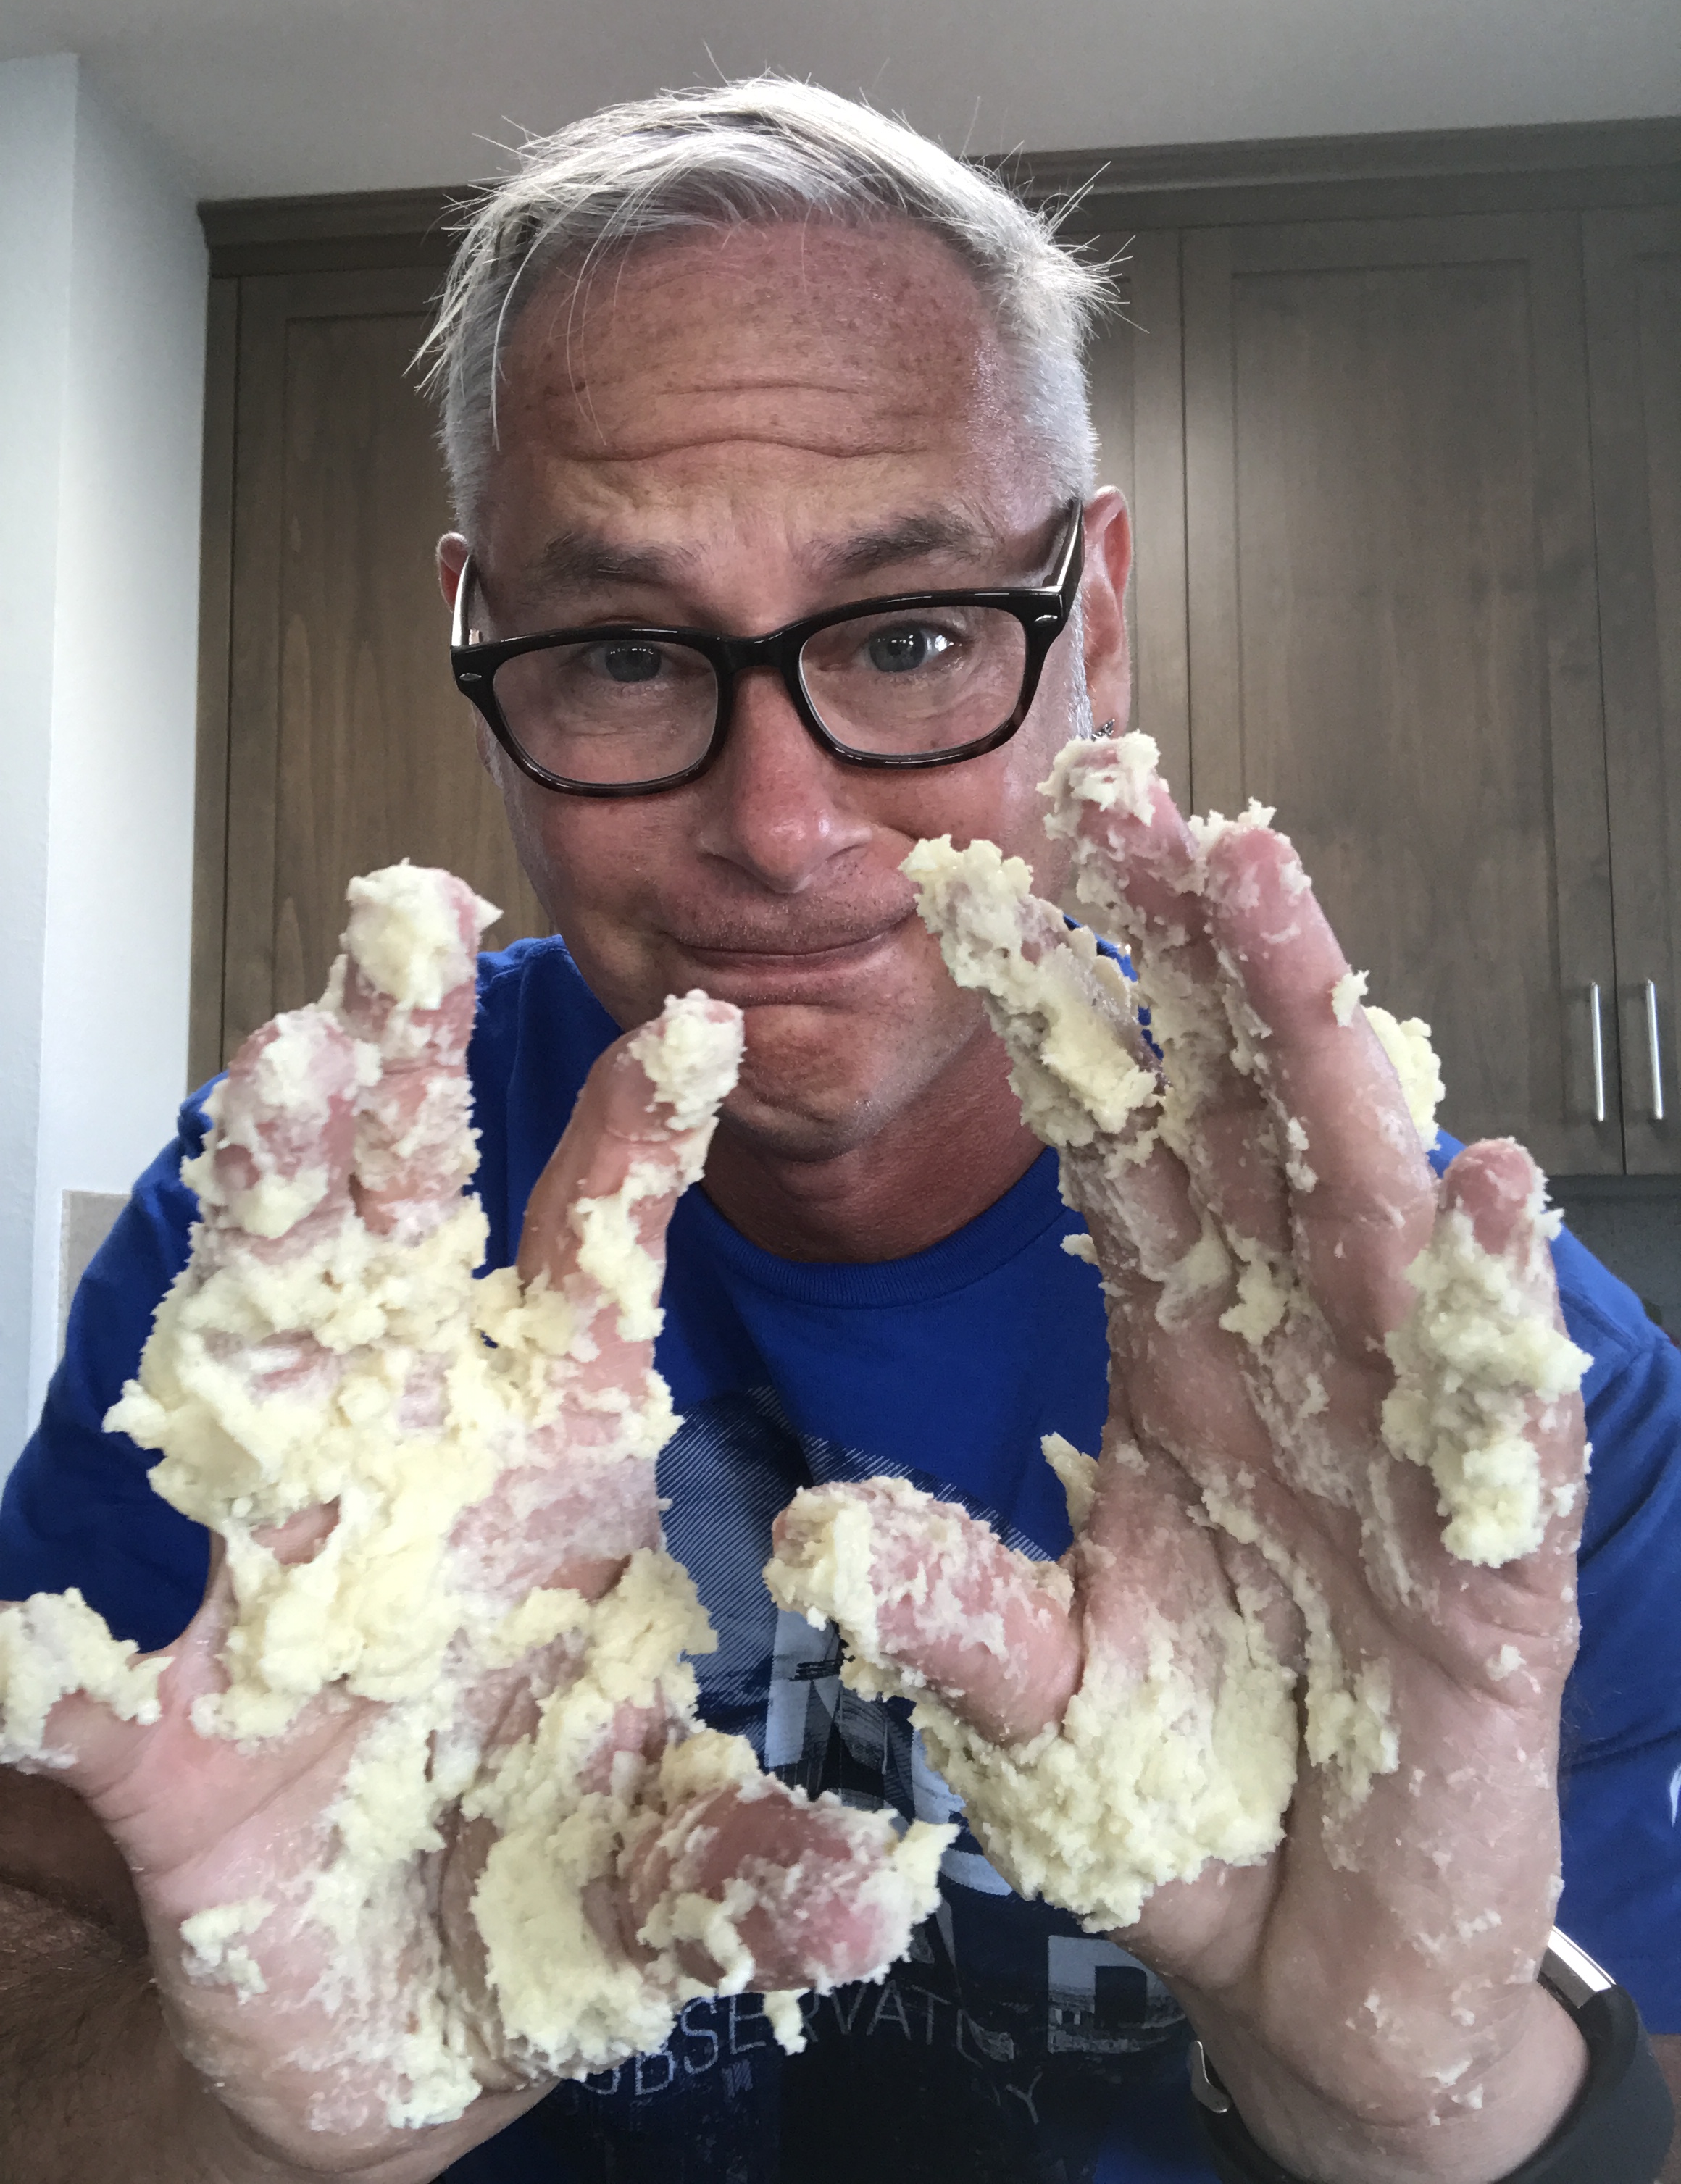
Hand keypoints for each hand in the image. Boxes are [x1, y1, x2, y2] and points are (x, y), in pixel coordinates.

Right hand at [0, 867, 945, 2176]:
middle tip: (417, 918)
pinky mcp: (154, 1715)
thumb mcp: (678, 1871)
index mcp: (552, 1451)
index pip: (593, 1259)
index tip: (696, 1021)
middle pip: (399, 1224)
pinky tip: (25, 1639)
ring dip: (261, 1199)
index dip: (636, 1142)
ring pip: (253, 1333)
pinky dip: (44, 1660)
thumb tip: (871, 1889)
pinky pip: (74, 1673)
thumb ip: (755, 1863)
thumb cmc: (549, 1879)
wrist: (403, 2013)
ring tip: (284, 1063)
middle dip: (407, 1073)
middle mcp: (409, 1452)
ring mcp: (275, 1553)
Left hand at [767, 734, 1592, 2183]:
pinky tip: (1468, 1180)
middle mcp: (1289, 1349)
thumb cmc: (1179, 1791)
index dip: (1054, 1008)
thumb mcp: (1027, 1697)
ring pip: (1356, 1199)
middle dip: (1186, 948)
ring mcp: (1395, 1433)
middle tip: (1126, 786)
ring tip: (1263, 885)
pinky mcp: (1485, 1554)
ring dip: (1313, 1040)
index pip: (1114, 1136)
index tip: (975, 870)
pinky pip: (1488, 1404)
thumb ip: (942, 1609)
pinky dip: (1483, 1299)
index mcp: (1180, 1345)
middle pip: (1236, 1111)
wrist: (1312, 1953)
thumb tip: (818, 1535)